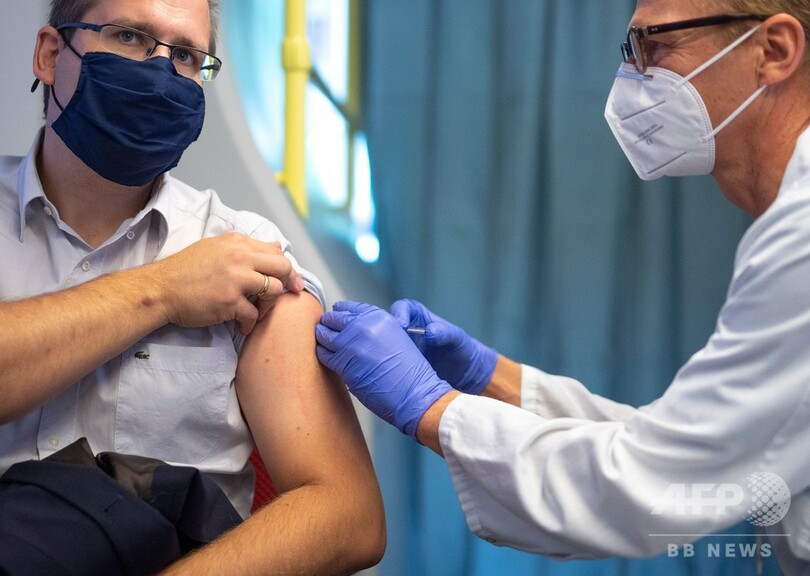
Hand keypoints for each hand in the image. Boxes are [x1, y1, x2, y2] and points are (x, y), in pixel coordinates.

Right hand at [150, 233, 304, 334]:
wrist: (161, 289)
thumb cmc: (186, 269)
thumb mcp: (216, 247)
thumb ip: (246, 247)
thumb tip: (276, 246)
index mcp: (237, 243)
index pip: (276, 252)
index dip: (286, 268)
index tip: (290, 281)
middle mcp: (240, 257)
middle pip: (282, 268)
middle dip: (288, 282)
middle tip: (286, 295)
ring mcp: (236, 279)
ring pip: (273, 291)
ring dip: (270, 304)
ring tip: (258, 311)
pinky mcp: (230, 301)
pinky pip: (254, 314)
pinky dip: (251, 323)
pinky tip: (243, 326)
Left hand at [315, 301, 452, 437]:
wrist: (413, 393)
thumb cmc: (409, 371)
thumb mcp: (396, 338)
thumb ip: (375, 330)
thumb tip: (354, 333)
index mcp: (378, 317)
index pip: (350, 308)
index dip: (340, 312)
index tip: (336, 315)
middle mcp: (363, 326)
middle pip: (334, 319)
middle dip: (328, 324)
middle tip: (324, 328)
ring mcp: (351, 344)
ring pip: (324, 335)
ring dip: (321, 338)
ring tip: (321, 341)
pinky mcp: (343, 363)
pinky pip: (323, 354)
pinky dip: (322, 354)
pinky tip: (324, 355)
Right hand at [389, 299, 497, 394]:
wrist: (464, 374)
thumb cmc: (462, 349)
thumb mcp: (458, 339)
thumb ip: (446, 332)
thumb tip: (429, 332)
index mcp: (418, 317)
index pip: (403, 308)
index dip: (399, 313)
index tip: (401, 324)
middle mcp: (406, 331)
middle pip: (385, 325)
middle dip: (381, 332)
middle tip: (385, 345)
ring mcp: (400, 349)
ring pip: (383, 345)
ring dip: (381, 351)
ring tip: (384, 361)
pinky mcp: (399, 365)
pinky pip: (387, 363)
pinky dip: (385, 366)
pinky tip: (386, 374)